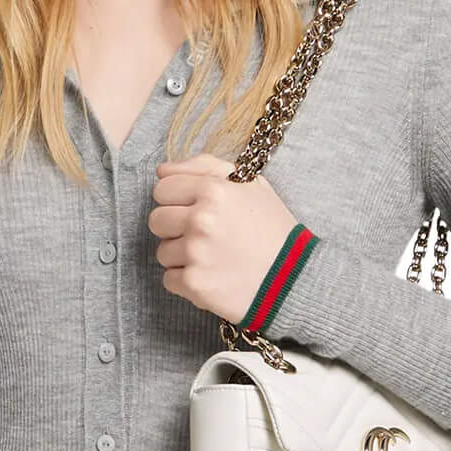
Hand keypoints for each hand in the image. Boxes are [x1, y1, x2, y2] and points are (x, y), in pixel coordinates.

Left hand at [150, 156, 298, 324]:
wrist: (294, 279)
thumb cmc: (272, 230)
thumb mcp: (250, 185)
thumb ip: (205, 167)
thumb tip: (162, 170)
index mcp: (213, 190)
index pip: (163, 187)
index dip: (177, 198)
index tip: (195, 209)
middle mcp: (201, 219)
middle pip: (156, 220)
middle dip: (175, 227)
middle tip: (204, 236)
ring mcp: (196, 253)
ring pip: (162, 252)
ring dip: (182, 256)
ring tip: (213, 257)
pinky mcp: (194, 284)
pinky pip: (169, 279)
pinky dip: (188, 281)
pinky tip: (213, 276)